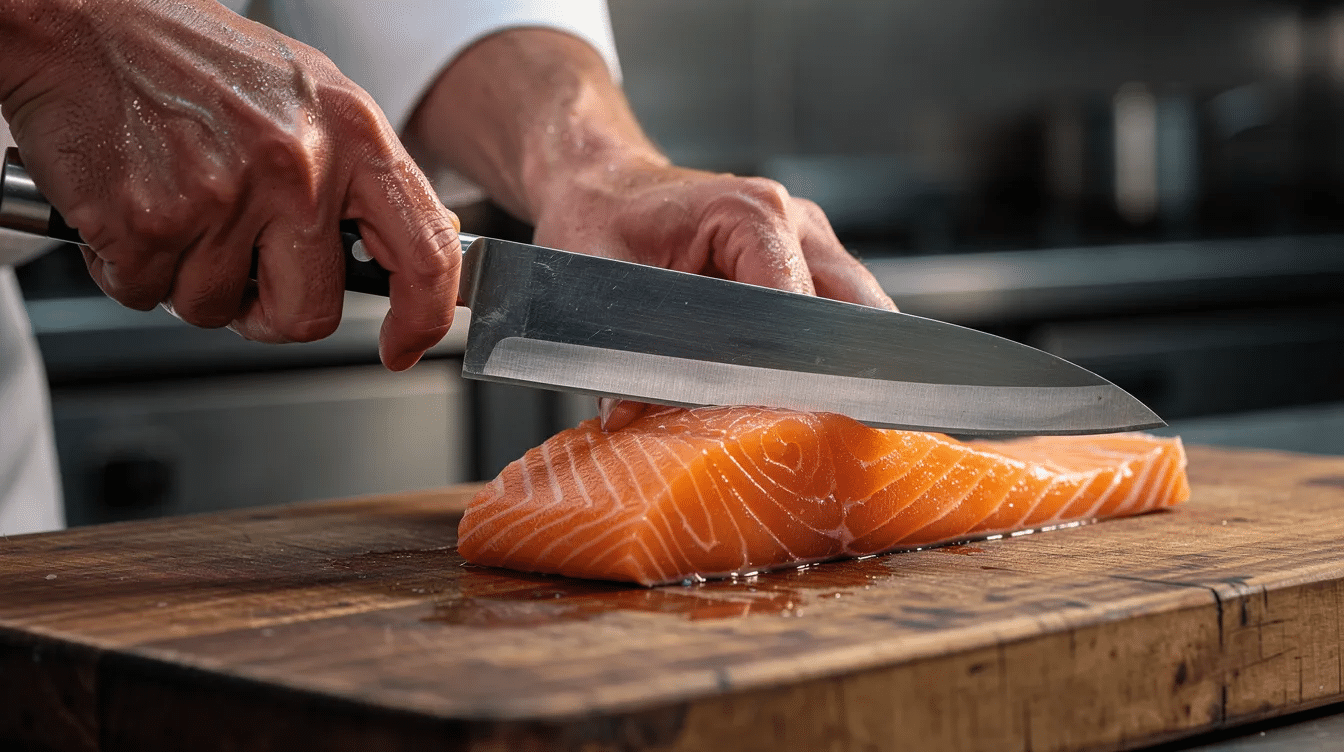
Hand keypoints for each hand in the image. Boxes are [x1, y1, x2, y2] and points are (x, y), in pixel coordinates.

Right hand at [0, 0, 459, 369]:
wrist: (78, 20)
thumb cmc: (189, 55)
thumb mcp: (308, 95)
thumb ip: (357, 172)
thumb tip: (406, 242)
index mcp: (352, 135)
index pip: (425, 252)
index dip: (421, 319)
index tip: (402, 346)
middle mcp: (299, 169)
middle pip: (309, 313)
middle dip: (268, 312)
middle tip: (238, 269)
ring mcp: (224, 198)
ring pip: (215, 309)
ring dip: (188, 279)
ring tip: (175, 206)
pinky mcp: (150, 223)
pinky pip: (147, 294)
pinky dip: (129, 268)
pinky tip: (132, 206)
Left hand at [403, 27, 894, 423]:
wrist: (606, 182)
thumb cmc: (603, 215)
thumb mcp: (596, 277)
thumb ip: (616, 344)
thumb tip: (628, 410)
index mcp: (751, 212)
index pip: (795, 305)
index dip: (787, 364)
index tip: (776, 409)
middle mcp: (795, 222)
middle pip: (850, 310)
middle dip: (833, 371)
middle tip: (811, 424)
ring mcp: (810, 241)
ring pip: (856, 313)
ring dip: (836, 363)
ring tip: (812, 413)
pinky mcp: (808, 262)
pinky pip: (838, 312)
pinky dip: (825, 353)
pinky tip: (801, 390)